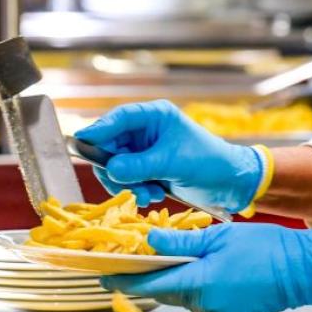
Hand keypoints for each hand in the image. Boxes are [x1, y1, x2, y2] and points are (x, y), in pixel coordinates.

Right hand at [75, 100, 264, 211]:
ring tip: (149, 195)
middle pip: (110, 146)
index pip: (119, 118)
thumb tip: (110, 169)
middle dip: (117, 170)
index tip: (81, 143)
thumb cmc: (208, 162)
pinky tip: (154, 195)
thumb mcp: (172, 163)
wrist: (230, 183)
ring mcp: (144, 151)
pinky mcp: (146, 170)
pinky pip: (126, 180)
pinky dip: (135, 191)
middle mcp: (145, 131)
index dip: (98, 130)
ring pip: (115, 168)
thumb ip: (139, 166)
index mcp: (154, 116)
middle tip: (129, 187)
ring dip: (128, 185)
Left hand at [101, 224, 311, 311]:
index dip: (125, 283)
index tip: (106, 279)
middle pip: (168, 293)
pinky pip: (208, 306)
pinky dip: (205, 292)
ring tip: (198, 262)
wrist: (305, 269)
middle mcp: (206, 305)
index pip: (151, 287)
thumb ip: (181, 244)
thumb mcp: (218, 236)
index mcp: (200, 282)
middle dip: (158, 279)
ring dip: (185, 284)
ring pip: (188, 299)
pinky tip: (220, 275)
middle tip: (146, 261)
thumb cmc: (265, 247)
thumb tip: (148, 242)